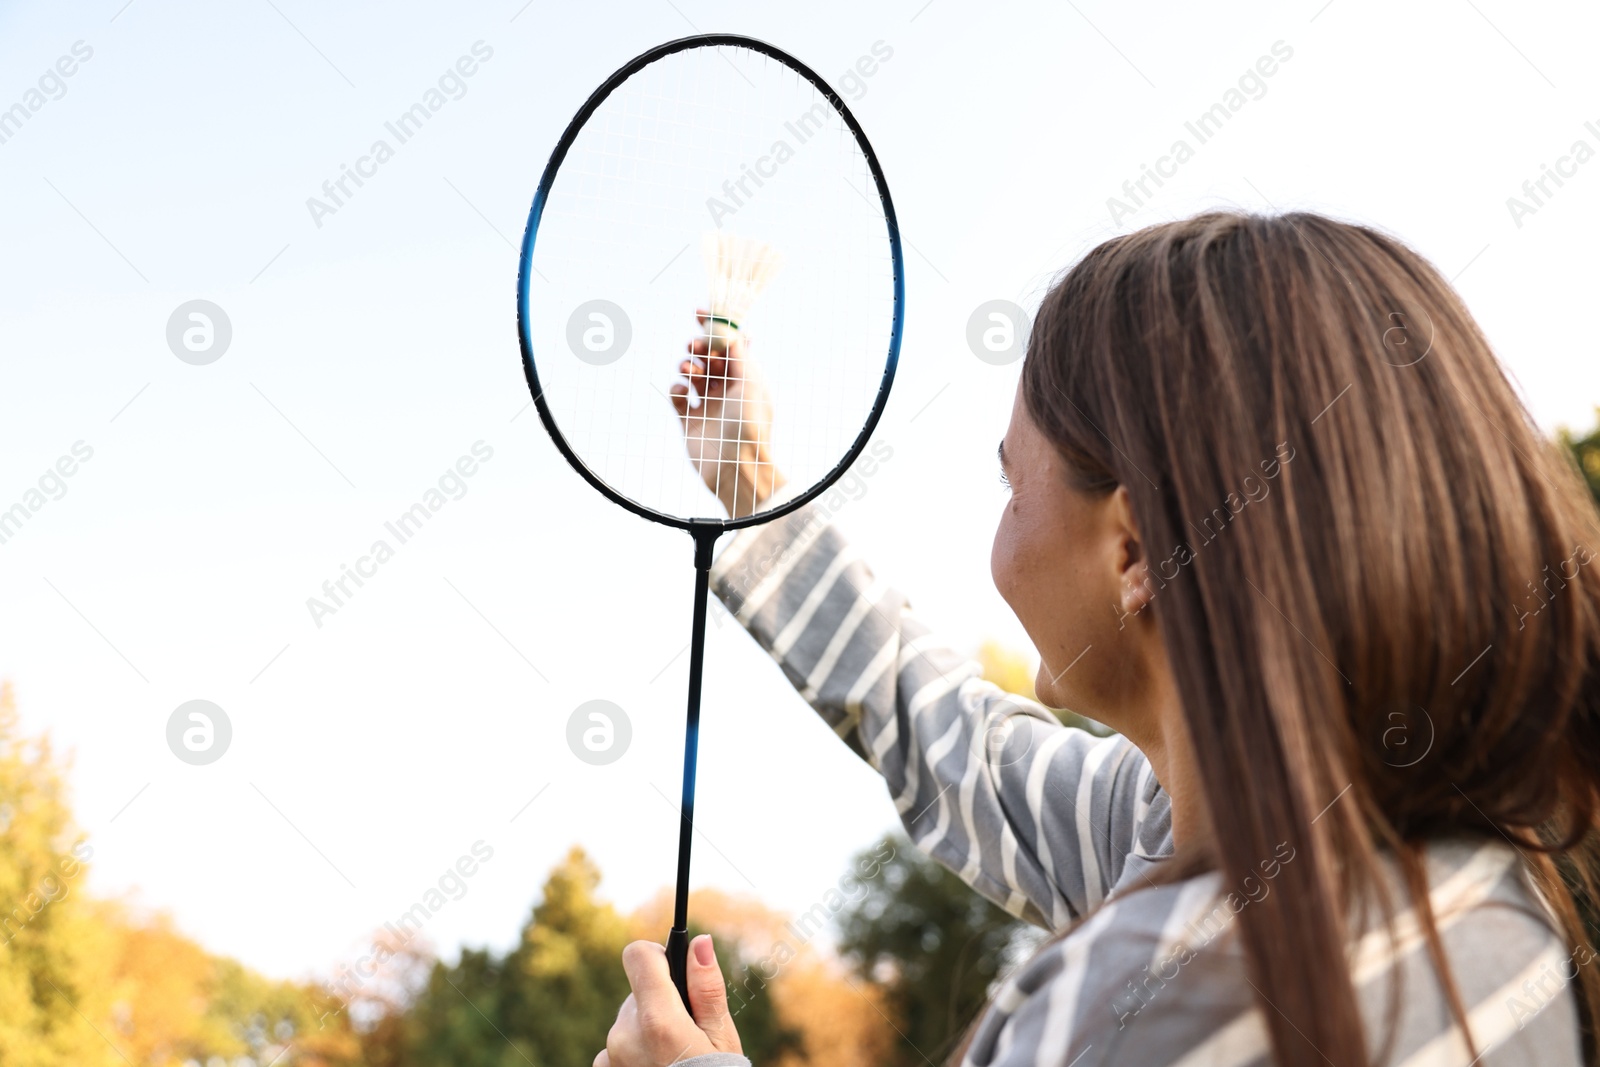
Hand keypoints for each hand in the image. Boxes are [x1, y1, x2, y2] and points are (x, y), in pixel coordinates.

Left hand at [596, 935, 740, 1066]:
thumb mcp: (721, 1036)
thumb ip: (706, 987)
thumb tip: (700, 942)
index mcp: (657, 1019)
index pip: (637, 956)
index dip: (657, 955)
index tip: (672, 967)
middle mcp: (624, 1036)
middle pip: (638, 993)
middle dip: (661, 1002)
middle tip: (687, 1032)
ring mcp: (610, 1058)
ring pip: (628, 1022)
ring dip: (646, 1031)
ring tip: (673, 1059)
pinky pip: (616, 1048)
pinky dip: (634, 1053)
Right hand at [669, 311, 786, 517]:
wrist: (736, 467)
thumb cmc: (750, 425)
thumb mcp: (751, 382)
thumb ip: (739, 354)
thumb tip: (732, 329)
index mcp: (747, 379)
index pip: (730, 346)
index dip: (715, 328)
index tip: (698, 311)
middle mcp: (728, 391)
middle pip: (708, 357)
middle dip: (698, 346)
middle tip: (694, 346)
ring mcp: (708, 405)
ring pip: (691, 374)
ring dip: (688, 366)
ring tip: (690, 373)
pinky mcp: (689, 421)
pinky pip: (677, 396)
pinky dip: (676, 388)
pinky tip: (682, 392)